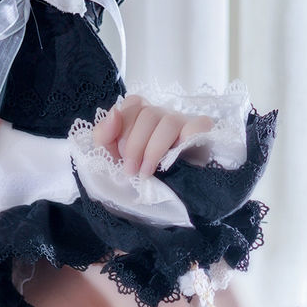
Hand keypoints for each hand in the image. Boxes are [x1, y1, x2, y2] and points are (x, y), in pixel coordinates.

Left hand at [89, 93, 213, 177]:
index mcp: (142, 116)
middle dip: (135, 145)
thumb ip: (104, 135)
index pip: (133, 104)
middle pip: (149, 113)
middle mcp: (162, 115)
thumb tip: (114, 114)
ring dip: (154, 150)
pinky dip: (187, 138)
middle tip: (131, 170)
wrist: (162, 203)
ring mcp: (183, 123)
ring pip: (169, 121)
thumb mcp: (112, 157)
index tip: (119, 155)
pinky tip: (175, 158)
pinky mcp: (202, 134)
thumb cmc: (137, 175)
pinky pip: (197, 126)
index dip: (123, 128)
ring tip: (147, 172)